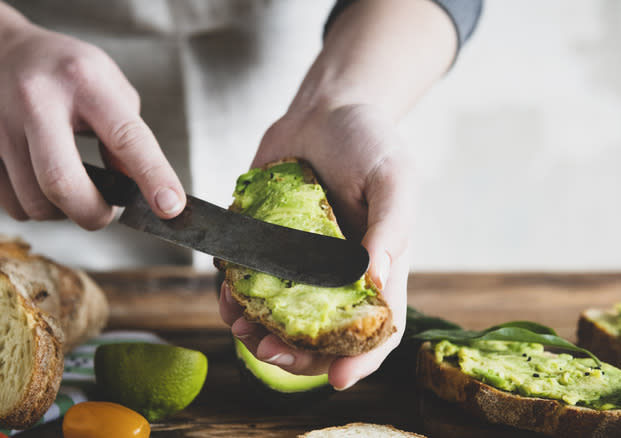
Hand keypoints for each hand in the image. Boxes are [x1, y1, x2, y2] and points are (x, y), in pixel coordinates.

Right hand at [0, 23, 184, 228]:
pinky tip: (42, 182)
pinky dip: (38, 209)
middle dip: (93, 213)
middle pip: (62, 184)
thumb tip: (139, 188)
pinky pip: (14, 207)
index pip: (126, 137)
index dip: (152, 176)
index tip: (170, 207)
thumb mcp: (105, 84)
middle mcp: (36, 101)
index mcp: (82, 81)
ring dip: (64, 212)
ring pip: (37, 205)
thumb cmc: (59, 72)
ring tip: (72, 186)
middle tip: (106, 211)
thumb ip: (128, 134)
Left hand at [219, 103, 413, 389]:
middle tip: (268, 353)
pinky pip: (249, 283)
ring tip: (241, 328)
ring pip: (279, 319)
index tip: (338, 379)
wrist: (323, 109)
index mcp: (377, 269)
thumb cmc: (370, 142)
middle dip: (296, 356)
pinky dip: (235, 297)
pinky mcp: (265, 244)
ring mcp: (299, 263)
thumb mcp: (394, 178)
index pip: (376, 330)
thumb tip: (378, 281)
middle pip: (321, 337)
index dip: (361, 361)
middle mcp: (336, 275)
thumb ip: (390, 228)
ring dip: (257, 333)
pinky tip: (226, 296)